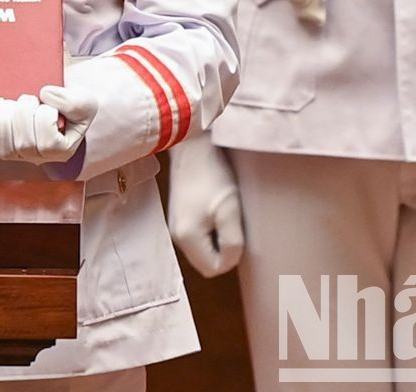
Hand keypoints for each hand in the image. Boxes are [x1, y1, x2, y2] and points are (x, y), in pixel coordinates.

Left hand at [0, 85, 96, 163]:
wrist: (56, 103)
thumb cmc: (71, 106)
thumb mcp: (84, 100)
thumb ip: (73, 101)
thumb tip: (46, 95)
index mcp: (62, 150)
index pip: (48, 141)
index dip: (46, 115)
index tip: (50, 105)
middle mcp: (39, 158)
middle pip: (24, 143)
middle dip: (25, 112)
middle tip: (31, 100)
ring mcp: (18, 154)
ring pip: (4, 146)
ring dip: (6, 118)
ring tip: (14, 105)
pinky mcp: (1, 146)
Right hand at [167, 135, 243, 276]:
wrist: (191, 146)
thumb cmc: (212, 177)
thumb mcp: (229, 211)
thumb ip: (232, 242)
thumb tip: (232, 261)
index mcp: (187, 239)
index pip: (213, 269)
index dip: (231, 259)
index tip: (240, 235)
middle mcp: (176, 236)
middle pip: (206, 260)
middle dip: (224, 250)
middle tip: (236, 226)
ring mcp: (175, 225)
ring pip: (203, 248)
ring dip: (218, 239)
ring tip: (227, 216)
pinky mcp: (179, 214)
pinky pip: (198, 235)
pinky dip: (210, 229)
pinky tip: (217, 210)